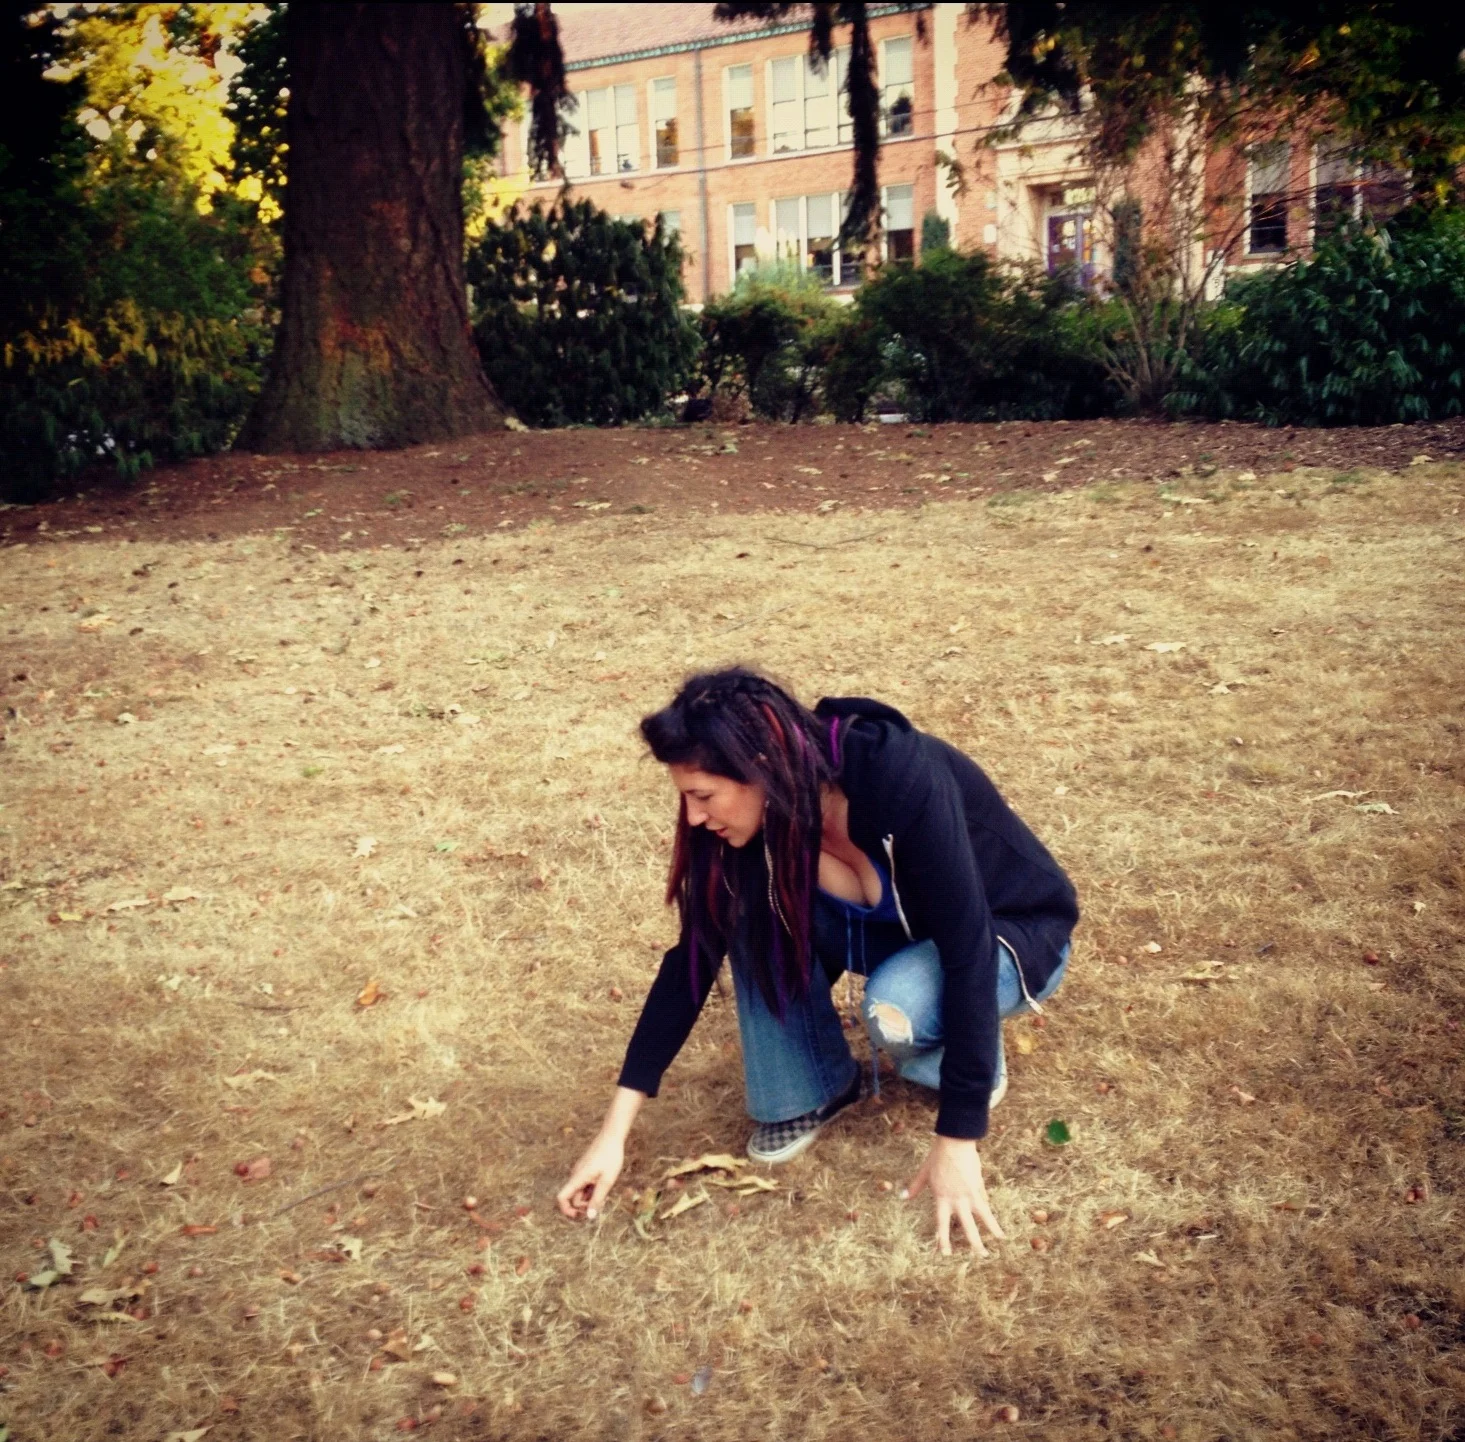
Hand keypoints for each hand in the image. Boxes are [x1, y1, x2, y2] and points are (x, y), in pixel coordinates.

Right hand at [556, 1130, 624, 1221]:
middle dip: (585, 1205)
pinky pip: (585, 1184)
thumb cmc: (611, 1157)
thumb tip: (589, 1217)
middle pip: (574, 1198)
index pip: (562, 1197)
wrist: (612, 1136)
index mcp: (578, 1178)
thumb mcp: (607, 1181)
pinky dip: (592, 1190)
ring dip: (590, 1197)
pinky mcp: (585, 1169)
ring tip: (605, 1192)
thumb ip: (597, 1199)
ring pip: (581, 1192)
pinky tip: (604, 1184)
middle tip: (602, 1203)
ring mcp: (580, 1172)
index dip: (566, 1210)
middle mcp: (575, 1175)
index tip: (581, 1215)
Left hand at [903, 1135, 1005, 1255]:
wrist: (955, 1142)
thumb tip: (902, 1197)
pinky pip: (985, 1203)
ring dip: (990, 1231)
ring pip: (982, 1218)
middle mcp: (957, 1200)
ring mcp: (970, 1194)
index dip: (943, 1240)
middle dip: (974, 1243)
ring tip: (999, 1242)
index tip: (945, 1253)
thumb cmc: (937, 1157)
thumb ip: (915, 1187)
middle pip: (967, 1227)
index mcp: (941, 1198)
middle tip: (981, 1256)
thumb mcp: (924, 1172)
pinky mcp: (979, 1187)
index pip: (942, 1224)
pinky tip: (997, 1226)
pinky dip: (990, 1215)